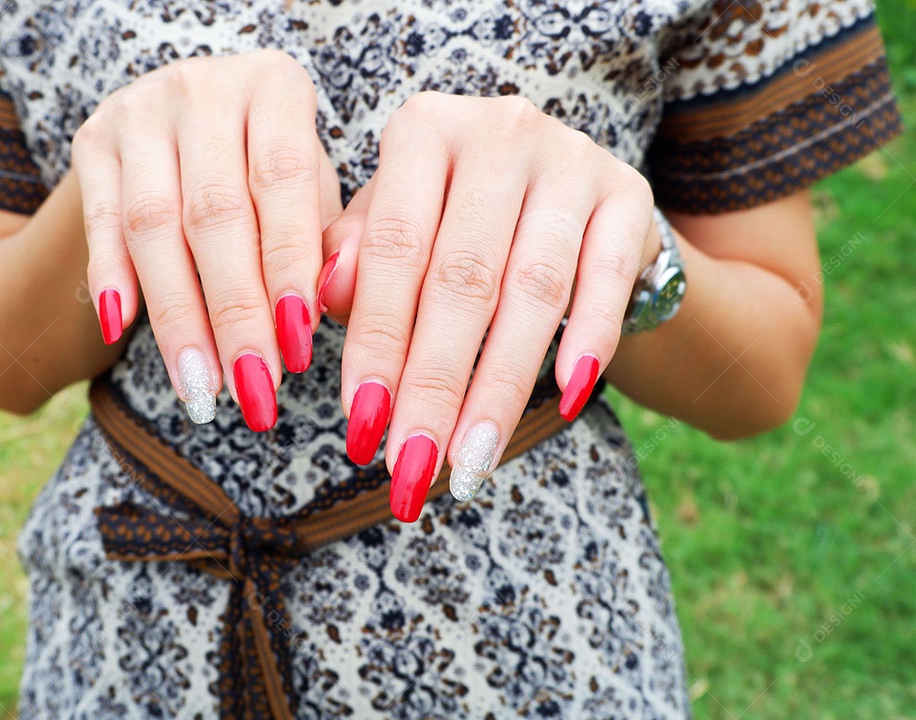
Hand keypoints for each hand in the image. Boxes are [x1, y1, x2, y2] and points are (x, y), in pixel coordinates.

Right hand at [72, 50, 342, 430]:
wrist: (189, 124)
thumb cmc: (273, 172)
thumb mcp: (313, 190)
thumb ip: (327, 241)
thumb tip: (318, 316)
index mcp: (275, 85)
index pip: (283, 181)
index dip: (288, 268)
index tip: (299, 349)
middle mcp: (203, 87)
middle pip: (216, 213)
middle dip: (236, 313)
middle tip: (254, 391)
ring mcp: (139, 110)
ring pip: (153, 225)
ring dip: (178, 317)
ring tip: (202, 388)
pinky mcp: (91, 141)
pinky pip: (99, 221)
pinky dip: (111, 279)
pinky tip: (120, 332)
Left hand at [319, 91, 658, 520]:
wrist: (560, 194)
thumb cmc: (454, 220)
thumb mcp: (396, 225)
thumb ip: (354, 257)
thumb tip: (320, 301)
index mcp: (424, 130)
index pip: (392, 249)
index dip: (376, 342)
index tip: (361, 425)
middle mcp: (498, 131)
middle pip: (462, 277)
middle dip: (433, 384)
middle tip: (412, 467)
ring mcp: (570, 158)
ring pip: (533, 289)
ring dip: (500, 386)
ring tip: (470, 462)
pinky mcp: (627, 191)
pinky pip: (607, 278)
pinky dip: (589, 341)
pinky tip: (565, 399)